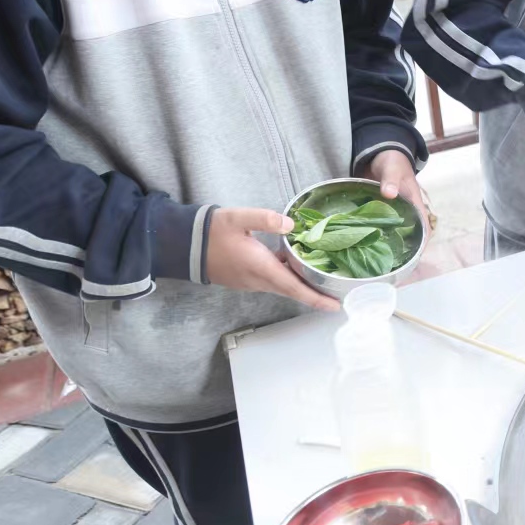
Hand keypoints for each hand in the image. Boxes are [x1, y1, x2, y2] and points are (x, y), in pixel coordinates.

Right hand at [205, 207, 338, 311]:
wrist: (185, 245)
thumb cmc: (211, 232)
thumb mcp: (238, 218)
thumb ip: (265, 219)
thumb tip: (291, 225)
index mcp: (261, 268)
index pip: (294, 287)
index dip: (316, 298)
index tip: (335, 306)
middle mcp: (258, 280)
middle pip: (293, 291)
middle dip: (316, 295)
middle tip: (339, 295)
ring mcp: (252, 282)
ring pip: (283, 287)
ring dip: (303, 286)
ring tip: (324, 280)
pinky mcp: (246, 279)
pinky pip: (274, 282)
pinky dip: (289, 278)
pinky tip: (297, 265)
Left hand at [368, 149, 434, 254]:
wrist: (379, 154)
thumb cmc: (392, 160)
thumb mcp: (392, 168)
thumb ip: (391, 179)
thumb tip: (390, 194)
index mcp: (414, 203)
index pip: (425, 228)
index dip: (423, 244)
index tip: (414, 258)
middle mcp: (406, 212)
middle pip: (410, 236)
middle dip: (404, 250)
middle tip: (391, 266)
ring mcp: (392, 213)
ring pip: (394, 234)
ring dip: (388, 245)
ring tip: (377, 262)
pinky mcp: (379, 212)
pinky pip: (379, 228)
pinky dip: (375, 236)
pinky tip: (364, 246)